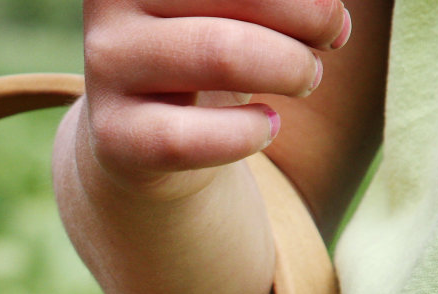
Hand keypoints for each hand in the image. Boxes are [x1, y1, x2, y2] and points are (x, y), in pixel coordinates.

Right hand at [78, 0, 353, 198]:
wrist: (152, 130)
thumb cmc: (216, 40)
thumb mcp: (243, 3)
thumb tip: (330, 11)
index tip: (329, 9)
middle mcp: (111, 0)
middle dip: (311, 17)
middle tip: (332, 37)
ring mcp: (105, 65)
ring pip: (221, 53)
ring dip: (291, 69)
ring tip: (307, 78)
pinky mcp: (111, 133)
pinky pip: (190, 136)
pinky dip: (249, 132)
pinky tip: (266, 125)